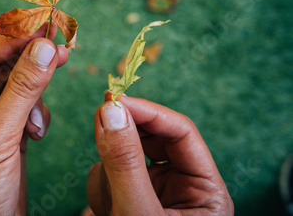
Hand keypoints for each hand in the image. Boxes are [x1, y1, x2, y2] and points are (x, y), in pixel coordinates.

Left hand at [0, 23, 67, 214]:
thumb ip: (22, 89)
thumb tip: (45, 48)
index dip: (14, 39)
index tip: (46, 29)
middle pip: (2, 65)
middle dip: (30, 62)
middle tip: (62, 48)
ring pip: (17, 85)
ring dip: (33, 95)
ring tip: (36, 120)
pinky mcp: (4, 133)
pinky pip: (25, 107)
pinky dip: (35, 115)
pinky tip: (34, 134)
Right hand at [87, 92, 233, 214]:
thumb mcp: (139, 211)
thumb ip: (126, 162)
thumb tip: (111, 110)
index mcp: (206, 191)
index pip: (182, 132)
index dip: (147, 112)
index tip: (114, 100)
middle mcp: (183, 189)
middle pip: (150, 140)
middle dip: (123, 143)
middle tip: (99, 127)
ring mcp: (155, 194)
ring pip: (125, 156)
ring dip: (107, 174)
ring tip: (107, 207)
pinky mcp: (131, 199)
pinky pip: (111, 176)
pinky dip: (100, 188)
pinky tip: (102, 211)